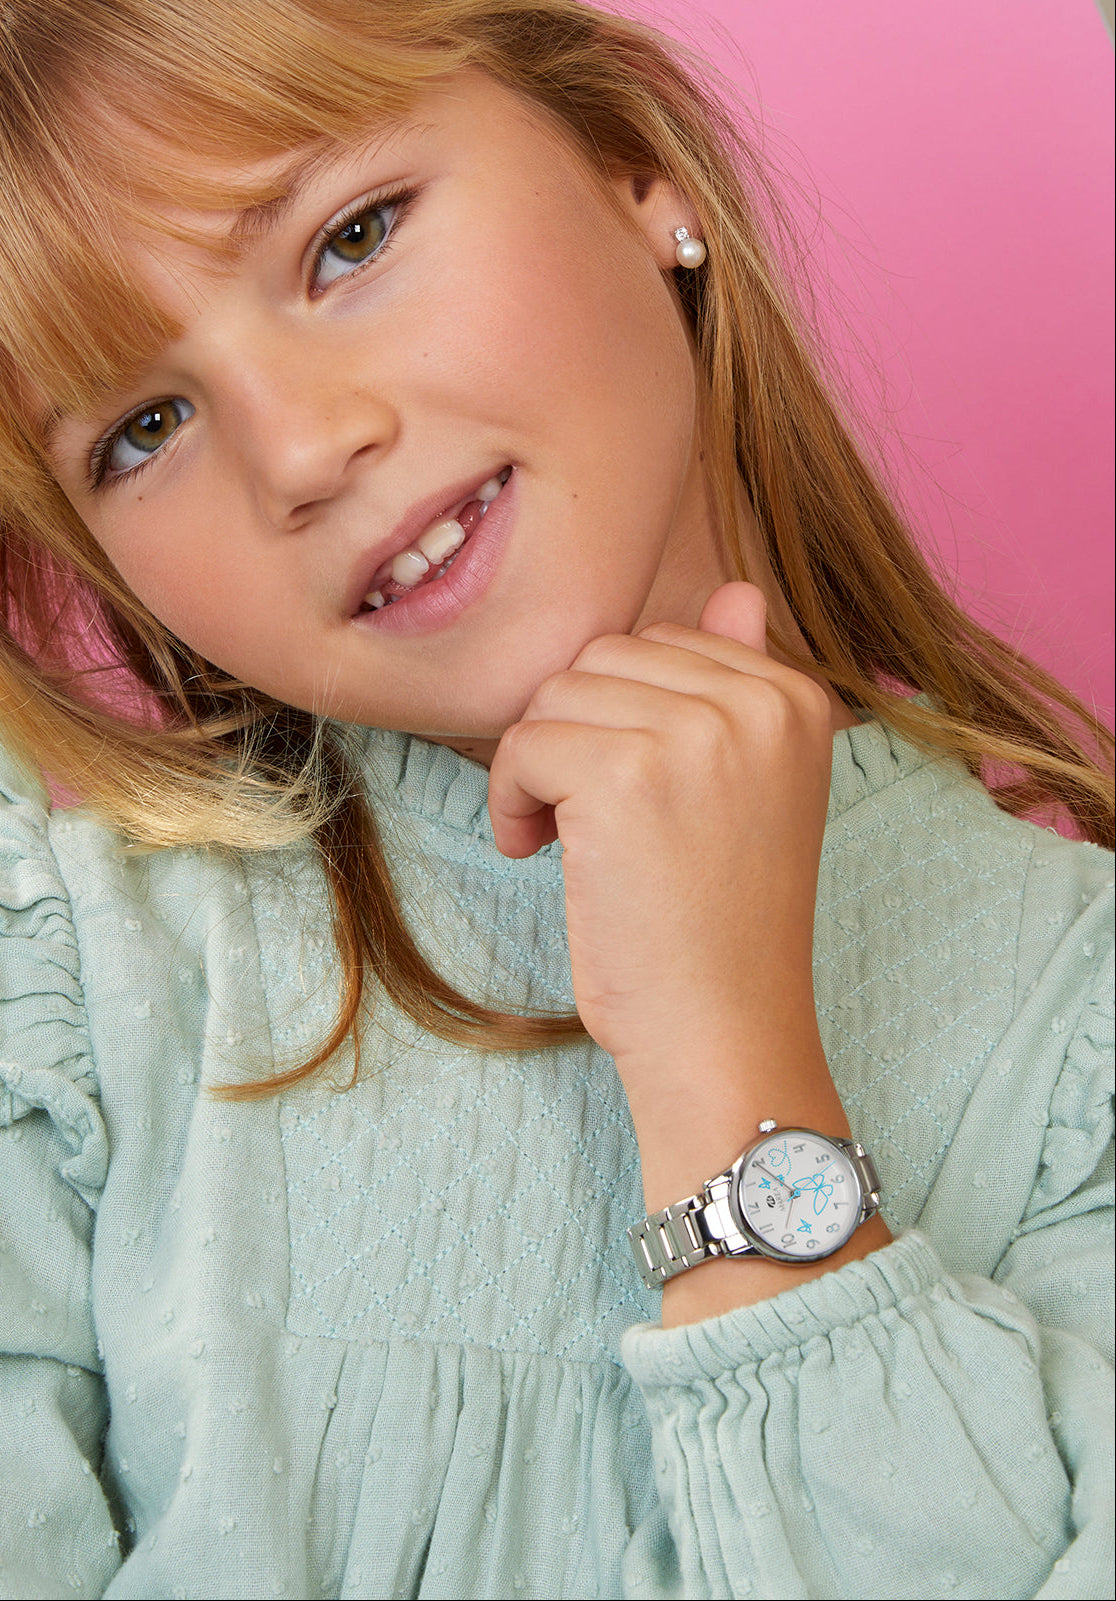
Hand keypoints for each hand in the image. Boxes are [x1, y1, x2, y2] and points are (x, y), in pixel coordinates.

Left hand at [487, 581, 833, 1091]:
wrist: (722, 1029)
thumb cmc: (721, 923)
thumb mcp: (752, 790)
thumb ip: (739, 684)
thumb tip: (738, 588)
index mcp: (795, 696)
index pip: (660, 644)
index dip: (620, 722)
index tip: (632, 801)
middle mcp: (758, 700)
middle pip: (600, 659)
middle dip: (574, 735)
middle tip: (587, 822)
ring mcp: (697, 732)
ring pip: (555, 694)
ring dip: (538, 768)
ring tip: (567, 840)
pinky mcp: (628, 774)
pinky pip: (523, 742)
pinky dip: (510, 799)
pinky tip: (536, 852)